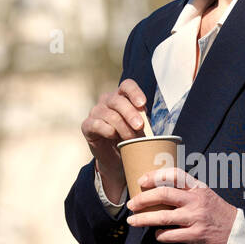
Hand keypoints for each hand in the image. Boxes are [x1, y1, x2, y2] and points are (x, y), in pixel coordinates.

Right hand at [82, 77, 146, 192]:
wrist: (116, 158)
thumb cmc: (130, 139)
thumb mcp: (141, 129)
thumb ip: (145, 122)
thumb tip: (158, 127)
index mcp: (121, 96)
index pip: (127, 85)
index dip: (134, 92)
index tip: (142, 103)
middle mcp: (107, 100)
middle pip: (118, 101)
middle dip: (130, 114)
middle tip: (140, 127)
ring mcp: (95, 111)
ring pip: (109, 114)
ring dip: (122, 127)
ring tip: (130, 139)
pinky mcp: (87, 125)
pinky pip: (96, 124)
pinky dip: (106, 130)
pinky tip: (113, 137)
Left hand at [126, 166, 236, 243]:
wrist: (238, 233)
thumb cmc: (218, 214)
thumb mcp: (205, 196)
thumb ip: (186, 192)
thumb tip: (159, 191)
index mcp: (198, 188)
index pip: (174, 174)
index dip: (155, 175)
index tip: (141, 180)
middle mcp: (196, 201)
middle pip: (164, 194)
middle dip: (143, 198)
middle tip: (132, 204)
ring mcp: (196, 219)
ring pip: (163, 217)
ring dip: (144, 219)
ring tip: (133, 220)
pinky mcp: (195, 236)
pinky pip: (170, 235)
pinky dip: (159, 235)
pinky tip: (157, 234)